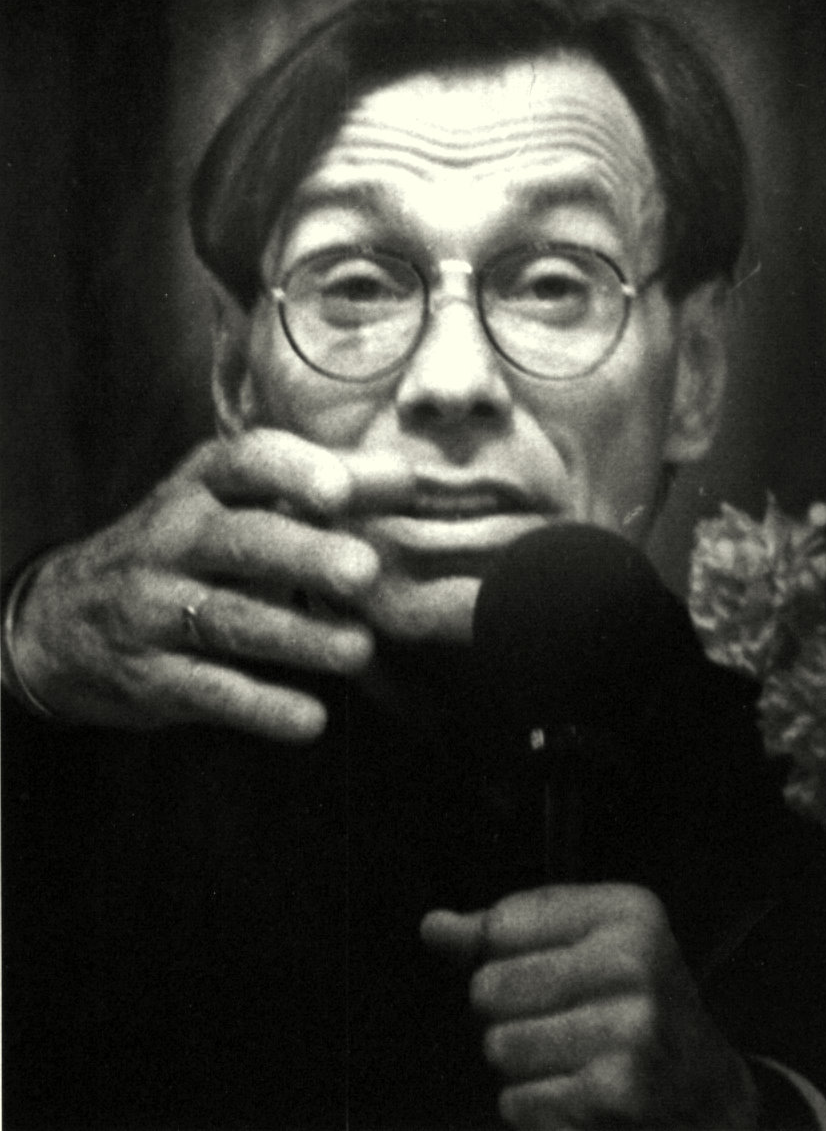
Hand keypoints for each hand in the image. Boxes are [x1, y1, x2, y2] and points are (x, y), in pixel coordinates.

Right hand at [9, 428, 413, 739]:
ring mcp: (154, 608)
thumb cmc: (179, 549)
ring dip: (297, 637)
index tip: (342, 490)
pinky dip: (260, 707)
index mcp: (199, 489)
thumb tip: (408, 479)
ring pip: (230, 620)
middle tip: (364, 572)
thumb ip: (313, 490)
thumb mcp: (225, 504)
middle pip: (241, 542)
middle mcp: (172, 540)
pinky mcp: (150, 675)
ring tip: (358, 650)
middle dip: (304, 556)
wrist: (61, 620)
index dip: (292, 472)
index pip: (242, 463)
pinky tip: (310, 720)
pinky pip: (209, 690)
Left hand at [422, 885, 757, 1129]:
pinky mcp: (617, 1093)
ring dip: (520, 1064)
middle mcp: (635, 961)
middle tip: (556, 1023)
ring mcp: (630, 1029)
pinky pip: (517, 1100)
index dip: (500, 956)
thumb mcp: (585, 946)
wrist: (709, 1096)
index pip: (503, 924)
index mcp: (627, 912)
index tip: (540, 971)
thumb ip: (503, 932)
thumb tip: (432, 927)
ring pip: (500, 1045)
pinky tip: (576, 1096)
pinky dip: (533, 1107)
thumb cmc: (630, 1007)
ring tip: (568, 1060)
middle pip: (492, 986)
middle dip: (507, 1014)